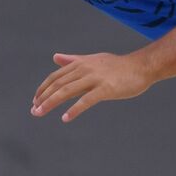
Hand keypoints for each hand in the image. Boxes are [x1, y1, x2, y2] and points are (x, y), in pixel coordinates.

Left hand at [31, 52, 154, 122]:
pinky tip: (65, 118)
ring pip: (67, 91)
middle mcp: (85, 69)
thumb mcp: (93, 60)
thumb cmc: (118, 66)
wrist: (141, 67)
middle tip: (34, 111)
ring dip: (51, 103)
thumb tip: (55, 57)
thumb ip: (73, 60)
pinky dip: (74, 109)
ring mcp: (95, 78)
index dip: (43, 89)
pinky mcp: (106, 89)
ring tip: (40, 113)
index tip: (35, 101)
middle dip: (43, 97)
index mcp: (81, 63)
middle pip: (58, 84)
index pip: (56, 76)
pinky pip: (86, 100)